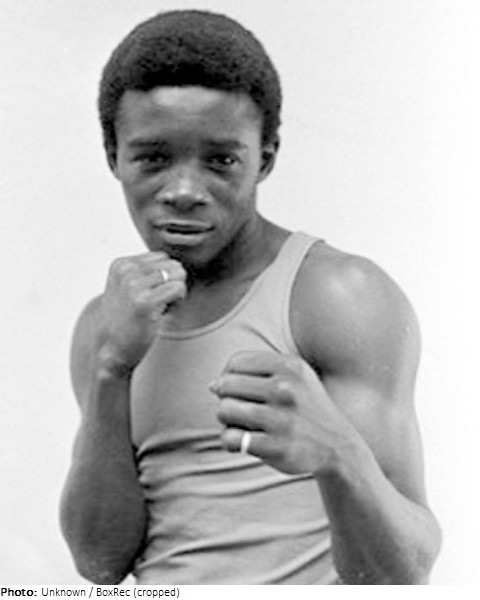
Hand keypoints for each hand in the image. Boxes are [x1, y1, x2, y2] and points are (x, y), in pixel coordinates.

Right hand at [97, 252, 186, 370]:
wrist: (113, 348)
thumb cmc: (128, 319)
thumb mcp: (129, 287)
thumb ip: (147, 271)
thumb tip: (180, 266)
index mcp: (121, 265)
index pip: (162, 258)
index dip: (165, 277)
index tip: (153, 294)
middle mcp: (126, 271)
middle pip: (173, 264)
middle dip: (173, 283)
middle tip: (161, 302)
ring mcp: (134, 286)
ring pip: (178, 274)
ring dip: (177, 292)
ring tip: (162, 307)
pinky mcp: (145, 302)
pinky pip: (178, 288)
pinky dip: (178, 301)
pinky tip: (165, 313)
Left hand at [211, 351, 357, 475]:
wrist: (338, 446)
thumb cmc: (304, 406)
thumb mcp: (293, 375)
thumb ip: (255, 370)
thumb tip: (213, 385)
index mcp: (290, 366)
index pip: (235, 362)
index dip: (229, 376)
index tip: (241, 390)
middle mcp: (286, 389)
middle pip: (225, 384)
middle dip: (226, 398)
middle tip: (241, 409)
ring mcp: (281, 419)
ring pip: (223, 410)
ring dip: (226, 419)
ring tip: (241, 424)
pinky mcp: (275, 447)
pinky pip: (229, 437)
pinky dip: (229, 441)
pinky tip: (242, 442)